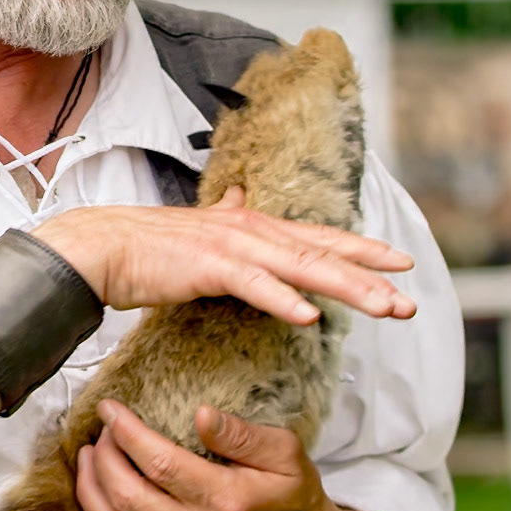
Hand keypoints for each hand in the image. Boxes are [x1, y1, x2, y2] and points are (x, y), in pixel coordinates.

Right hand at [33, 187, 414, 326]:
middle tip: (409, 295)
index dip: (360, 249)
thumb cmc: (146, 246)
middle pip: (320, 252)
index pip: (316, 237)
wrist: (101, 246)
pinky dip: (283, 299)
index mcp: (248, 225)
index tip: (399, 262)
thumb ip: (225, 213)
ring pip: (301, 267)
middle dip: (369, 274)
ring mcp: (230, 247)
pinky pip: (254, 286)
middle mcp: (247, 230)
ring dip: (345, 287)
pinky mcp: (208, 266)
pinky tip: (309, 317)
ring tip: (382, 306)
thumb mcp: (196, 226)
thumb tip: (238, 193)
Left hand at [75, 398, 351, 510]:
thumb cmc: (297, 499)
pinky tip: (99, 491)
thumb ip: (243, 433)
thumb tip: (201, 414)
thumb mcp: (287, 454)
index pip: (158, 462)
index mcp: (227, 499)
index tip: (110, 409)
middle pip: (126, 495)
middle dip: (102, 456)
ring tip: (87, 457)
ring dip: (90, 489)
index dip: (125, 431)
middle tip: (102, 431)